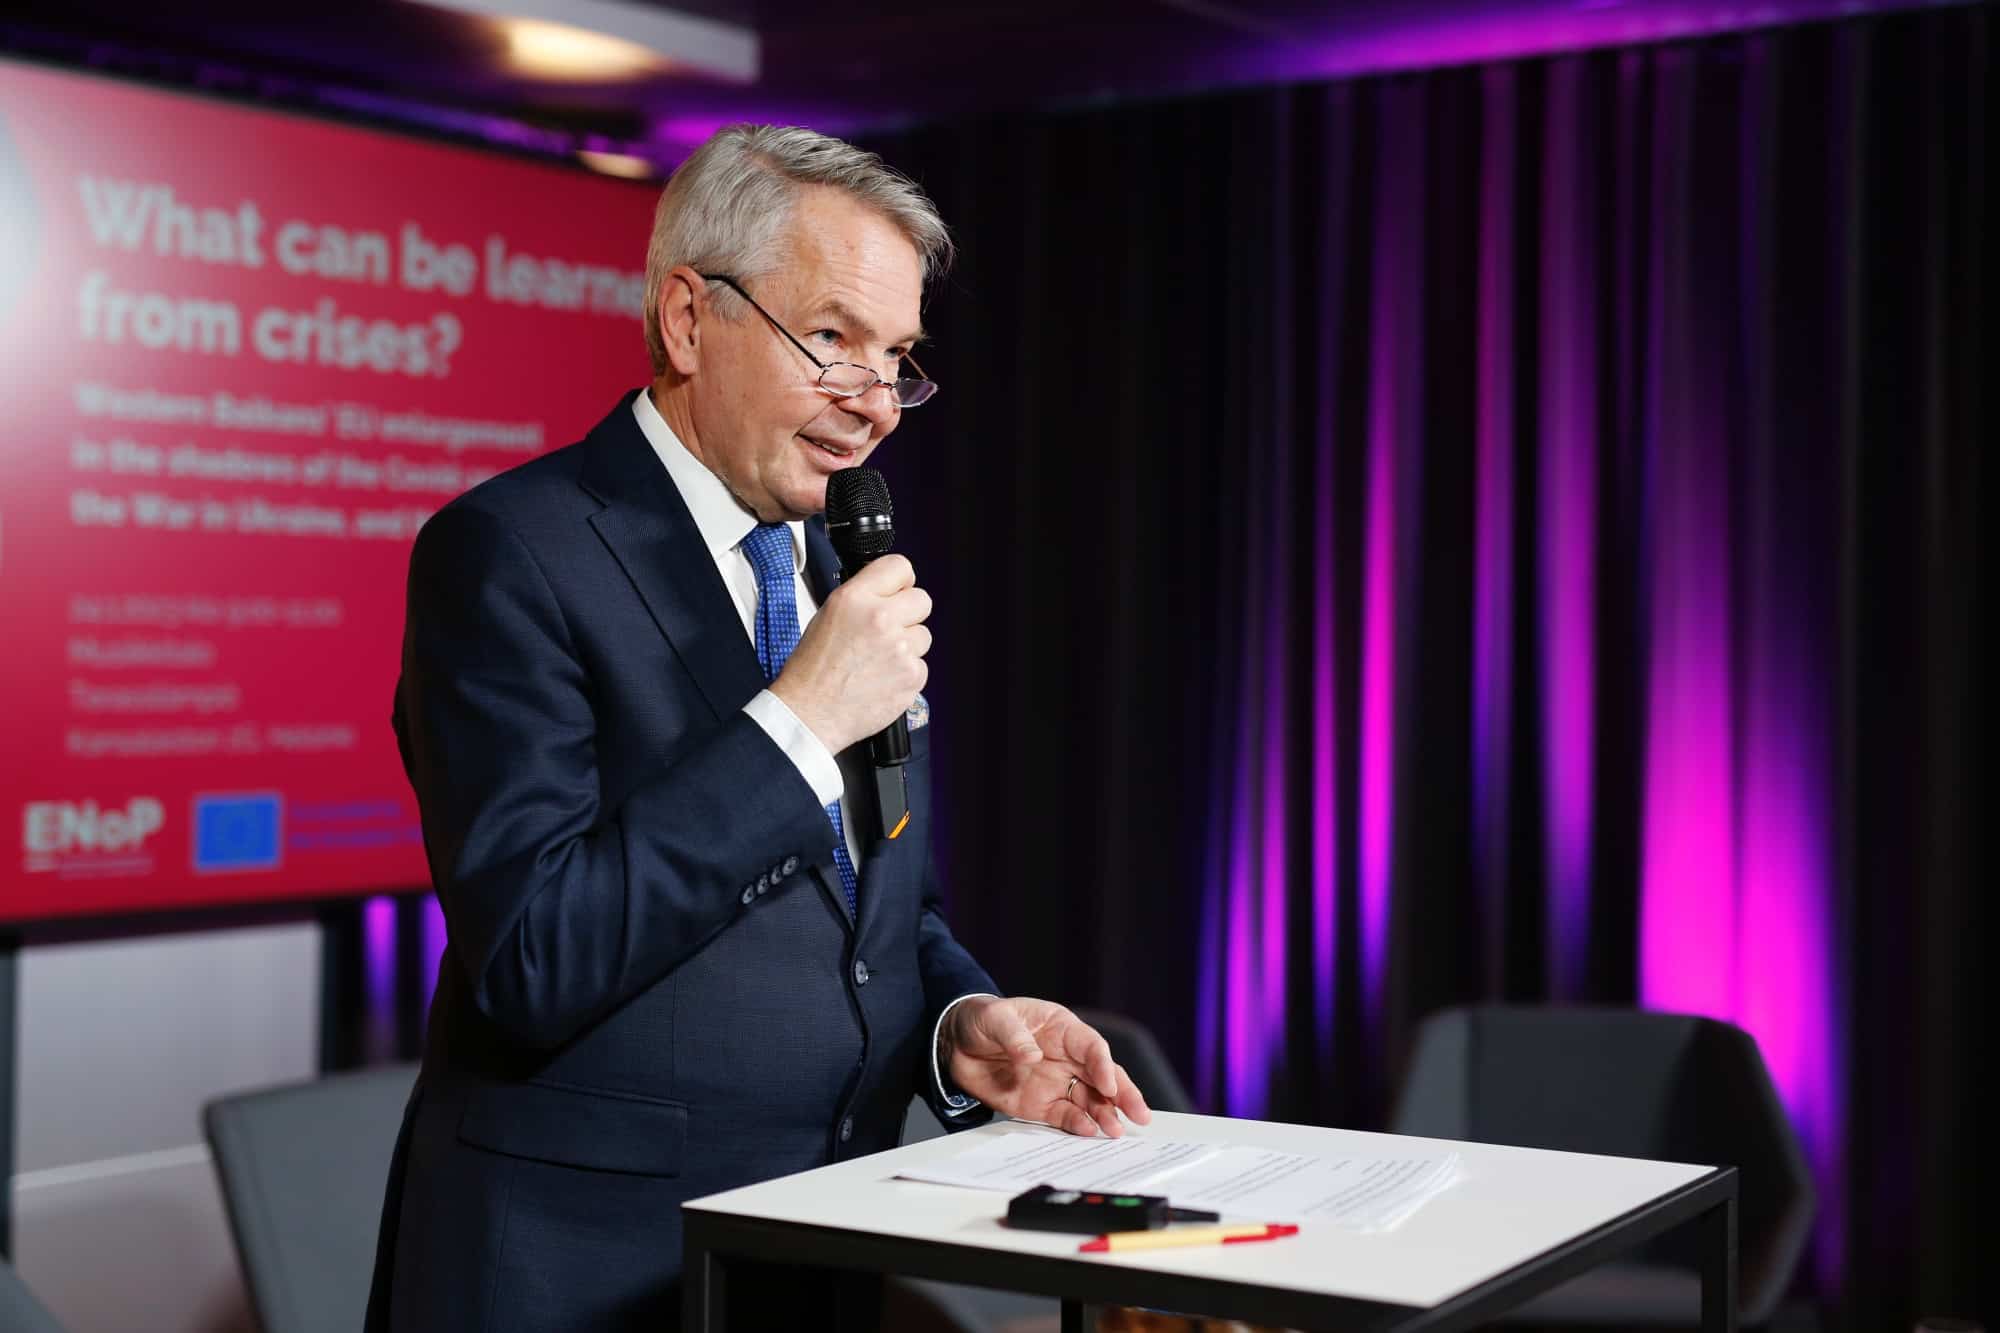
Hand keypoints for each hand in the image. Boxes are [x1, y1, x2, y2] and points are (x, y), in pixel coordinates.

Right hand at [771, 554, 930, 753]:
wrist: (810, 712)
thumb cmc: (812, 669)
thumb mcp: (827, 615)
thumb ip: (862, 599)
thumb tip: (888, 592)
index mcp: (855, 598)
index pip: (900, 566)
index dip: (900, 581)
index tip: (898, 591)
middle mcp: (881, 618)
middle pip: (922, 600)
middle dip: (909, 614)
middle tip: (890, 630)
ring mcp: (900, 648)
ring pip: (923, 635)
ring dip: (907, 646)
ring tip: (878, 660)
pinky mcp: (912, 675)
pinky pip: (921, 665)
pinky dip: (906, 673)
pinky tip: (882, 679)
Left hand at [944, 997, 1153, 1137]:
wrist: (957, 1043)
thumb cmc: (982, 1020)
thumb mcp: (994, 1018)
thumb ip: (1013, 1035)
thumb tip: (1031, 1055)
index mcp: (1062, 1029)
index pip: (1091, 1046)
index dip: (1103, 1065)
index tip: (1108, 1083)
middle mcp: (1067, 1057)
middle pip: (1102, 1076)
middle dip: (1123, 1094)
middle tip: (1139, 1113)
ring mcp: (1057, 1082)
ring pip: (1090, 1100)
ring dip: (1105, 1115)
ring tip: (1116, 1131)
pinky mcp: (1042, 1105)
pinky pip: (1065, 1117)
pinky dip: (1078, 1125)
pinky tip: (1089, 1132)